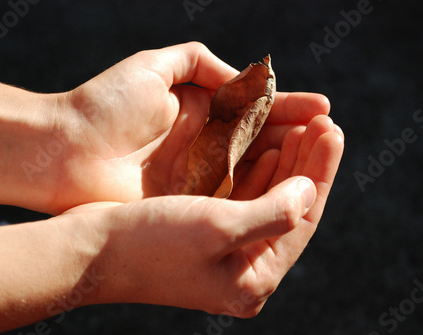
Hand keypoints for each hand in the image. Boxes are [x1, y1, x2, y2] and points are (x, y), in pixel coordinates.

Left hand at [50, 42, 338, 213]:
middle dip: (297, 137)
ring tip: (320, 156)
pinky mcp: (190, 203)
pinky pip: (233, 197)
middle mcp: (206, 144)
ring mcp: (199, 176)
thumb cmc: (105, 105)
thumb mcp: (156, 67)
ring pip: (253, 170)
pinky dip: (260, 192)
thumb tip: (245, 75)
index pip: (256, 108)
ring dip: (287, 164)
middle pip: (262, 140)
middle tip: (331, 134)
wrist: (64, 153)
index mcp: (201, 111)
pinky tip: (288, 186)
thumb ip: (200, 62)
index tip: (323, 108)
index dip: (289, 108)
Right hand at [66, 111, 343, 315]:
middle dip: (308, 164)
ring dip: (286, 164)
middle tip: (324, 123)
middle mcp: (244, 270)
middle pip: (291, 209)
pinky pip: (245, 200)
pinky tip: (269, 149)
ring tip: (302, 129)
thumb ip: (275, 212)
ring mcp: (225, 253)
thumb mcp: (219, 228)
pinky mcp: (206, 235)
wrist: (90, 252)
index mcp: (254, 280)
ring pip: (270, 201)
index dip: (321, 171)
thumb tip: (308, 190)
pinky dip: (259, 173)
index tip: (332, 130)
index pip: (304, 219)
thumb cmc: (151, 243)